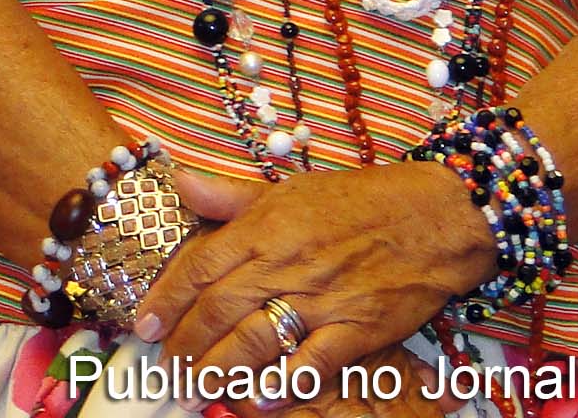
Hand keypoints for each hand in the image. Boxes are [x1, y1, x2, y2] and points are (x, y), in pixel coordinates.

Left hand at [136, 161, 493, 403]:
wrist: (433, 215)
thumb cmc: (358, 201)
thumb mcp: (287, 188)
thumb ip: (229, 195)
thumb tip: (180, 182)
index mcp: (264, 227)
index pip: (199, 266)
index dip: (166, 299)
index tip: (145, 325)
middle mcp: (285, 263)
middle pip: (219, 310)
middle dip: (185, 344)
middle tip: (165, 369)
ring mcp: (322, 298)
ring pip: (256, 339)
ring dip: (220, 371)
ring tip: (196, 391)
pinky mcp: (358, 327)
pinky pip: (314, 361)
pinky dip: (286, 382)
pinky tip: (261, 399)